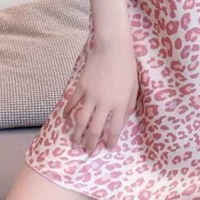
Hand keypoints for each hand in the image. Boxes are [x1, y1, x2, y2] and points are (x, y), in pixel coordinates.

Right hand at [63, 38, 138, 155]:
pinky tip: (65, 119)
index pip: (115, 129)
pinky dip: (67, 112)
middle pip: (95, 130)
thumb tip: (125, 117)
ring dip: (76, 134)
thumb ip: (130, 103)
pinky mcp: (81, 87)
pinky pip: (72, 103)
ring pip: (81, 121)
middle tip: (88, 152)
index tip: (108, 148)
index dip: (111, 141)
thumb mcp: (135, 86)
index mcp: (120, 104)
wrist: (112, 47)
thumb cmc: (127, 65)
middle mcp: (104, 103)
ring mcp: (91, 95)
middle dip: (91, 144)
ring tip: (74, 142)